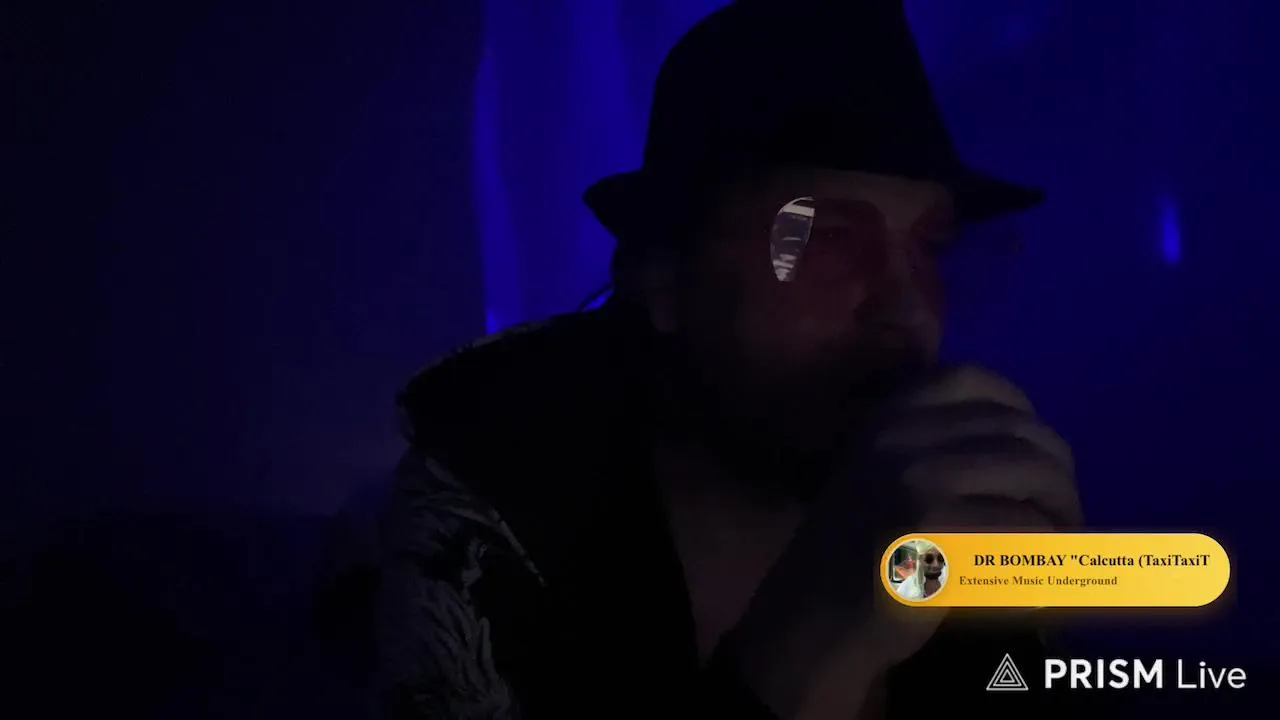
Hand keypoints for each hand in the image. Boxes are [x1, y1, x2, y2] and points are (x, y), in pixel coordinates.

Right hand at [724, 365, 1081, 718]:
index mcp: (886, 416)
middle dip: (1056, 475)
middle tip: (1064, 516)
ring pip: (1032, 474)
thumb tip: (1029, 440)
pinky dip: (1044, 556)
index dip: (1022, 414)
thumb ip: (932, 446)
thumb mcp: (877, 474)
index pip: (975, 380)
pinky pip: (1024, 529)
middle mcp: (900, 435)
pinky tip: (1034, 579)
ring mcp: (916, 479)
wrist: (812, 623)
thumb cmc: (853, 555)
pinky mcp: (937, 530)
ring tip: (1059, 546)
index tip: (1034, 457)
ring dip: (1061, 513)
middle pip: (1018, 430)